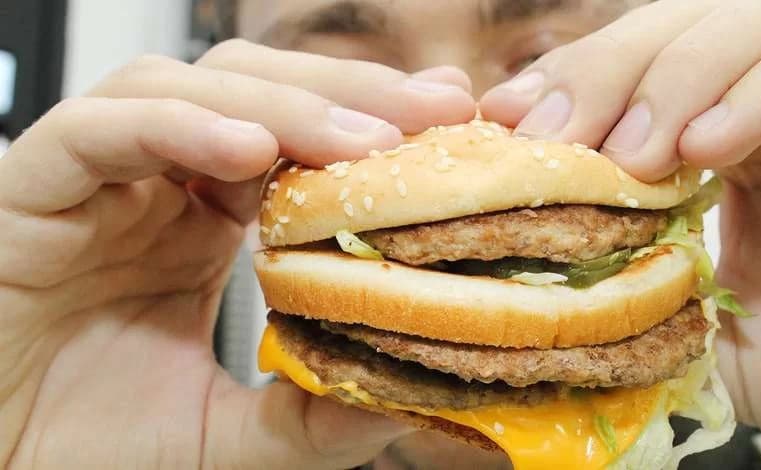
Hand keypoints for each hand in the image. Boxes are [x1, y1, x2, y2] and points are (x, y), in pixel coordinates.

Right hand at [0, 39, 474, 469]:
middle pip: (255, 91)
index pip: (297, 139)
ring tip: (358, 139)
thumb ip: (305, 418)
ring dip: (278, 103)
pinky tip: (245, 146)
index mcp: (208, 223)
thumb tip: (408, 398)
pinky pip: (97, 131)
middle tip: (433, 109)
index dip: (373, 122)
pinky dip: (174, 127)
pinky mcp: (30, 190)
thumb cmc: (91, 446)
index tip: (453, 119)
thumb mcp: (225, 438)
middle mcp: (157, 186)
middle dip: (347, 92)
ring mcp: (97, 182)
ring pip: (183, 89)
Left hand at [480, 0, 760, 462]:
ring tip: (634, 155)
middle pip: (691, 21)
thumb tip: (540, 283)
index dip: (576, 79)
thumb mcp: (710, 328)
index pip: (646, 65)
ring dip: (684, 75)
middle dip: (611, 70)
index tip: (510, 120)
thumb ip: (642, 296)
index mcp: (741, 128)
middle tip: (554, 134)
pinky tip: (712, 147)